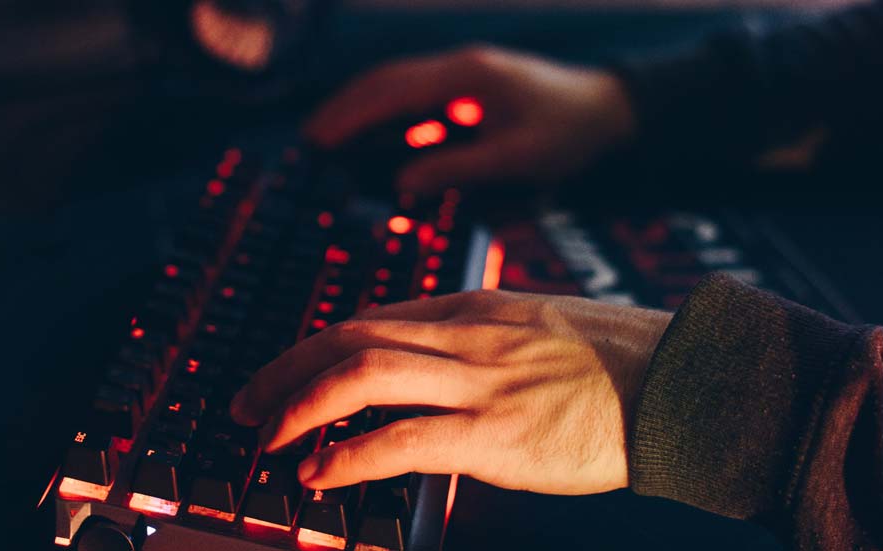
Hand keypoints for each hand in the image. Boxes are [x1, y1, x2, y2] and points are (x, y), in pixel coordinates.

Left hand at [230, 291, 670, 493]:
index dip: (316, 347)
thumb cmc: (615, 363)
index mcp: (474, 307)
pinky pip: (401, 439)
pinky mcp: (496, 433)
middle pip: (349, 336)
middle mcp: (466, 334)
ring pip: (361, 375)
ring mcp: (479, 381)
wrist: (684, 382)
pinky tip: (319, 473)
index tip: (286, 373)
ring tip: (266, 437)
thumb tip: (431, 368)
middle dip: (285, 369)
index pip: (373, 318)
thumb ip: (480, 340)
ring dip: (299, 404)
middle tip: (246, 403)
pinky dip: (348, 454)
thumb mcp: (537, 328)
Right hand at [305, 46, 635, 193]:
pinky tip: (374, 139)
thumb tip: (402, 184)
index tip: (318, 138)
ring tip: (328, 137)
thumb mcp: (517, 157)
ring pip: (398, 86)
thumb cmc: (569, 133)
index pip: (393, 90)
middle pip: (386, 80)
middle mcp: (458, 68)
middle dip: (345, 108)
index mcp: (466, 76)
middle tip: (309, 140)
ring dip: (362, 109)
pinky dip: (388, 117)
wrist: (608, 112)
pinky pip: (416, 99)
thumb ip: (458, 168)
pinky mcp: (468, 90)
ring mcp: (462, 76)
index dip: (352, 114)